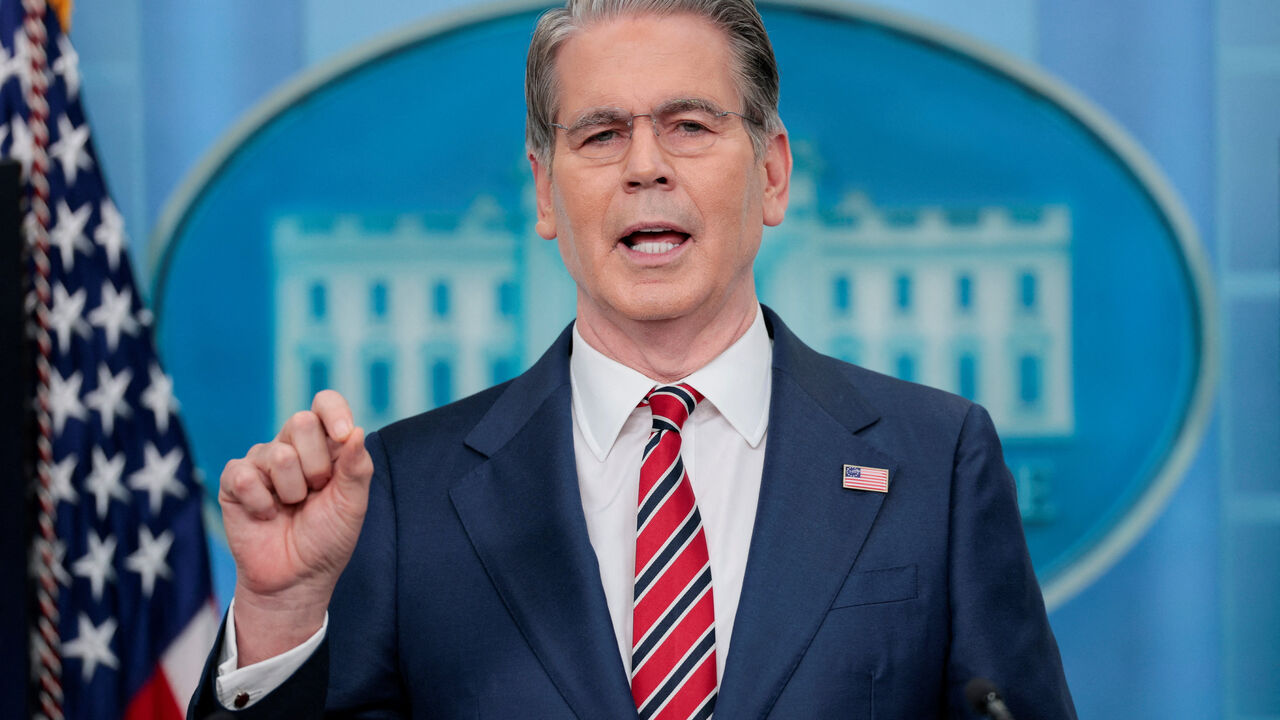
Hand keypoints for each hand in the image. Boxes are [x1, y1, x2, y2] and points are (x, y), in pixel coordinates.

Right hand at [218, 390, 373, 664]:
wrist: (298, 577)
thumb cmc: (328, 537)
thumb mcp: (352, 503)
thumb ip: (357, 467)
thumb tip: (356, 431)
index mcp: (325, 444)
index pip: (325, 403)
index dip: (332, 411)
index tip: (342, 433)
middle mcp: (292, 445)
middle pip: (301, 422)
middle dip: (316, 465)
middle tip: (315, 493)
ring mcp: (261, 461)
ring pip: (277, 454)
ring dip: (292, 491)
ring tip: (291, 508)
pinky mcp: (234, 481)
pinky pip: (245, 476)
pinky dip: (261, 503)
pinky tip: (266, 515)